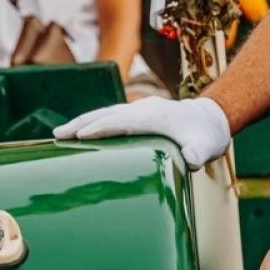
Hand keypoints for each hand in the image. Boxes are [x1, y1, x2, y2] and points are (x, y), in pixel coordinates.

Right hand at [53, 96, 230, 169]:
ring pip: (106, 113)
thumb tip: (192, 159)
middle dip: (81, 123)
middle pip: (107, 113)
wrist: (213, 117)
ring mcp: (140, 110)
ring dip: (83, 121)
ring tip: (60, 133)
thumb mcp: (207, 147)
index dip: (102, 128)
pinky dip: (94, 121)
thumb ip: (199, 153)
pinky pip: (111, 116)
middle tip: (57, 135)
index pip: (123, 121)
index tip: (80, 135)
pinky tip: (82, 131)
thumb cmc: (208, 135)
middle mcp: (144, 109)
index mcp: (156, 116)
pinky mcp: (139, 115)